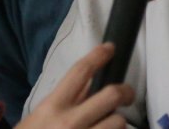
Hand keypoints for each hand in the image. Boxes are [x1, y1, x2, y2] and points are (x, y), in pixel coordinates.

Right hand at [16, 43, 134, 128]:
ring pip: (118, 122)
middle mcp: (69, 123)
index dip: (98, 56)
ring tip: (111, 124)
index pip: (80, 72)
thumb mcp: (42, 115)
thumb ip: (67, 99)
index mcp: (53, 107)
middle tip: (127, 94)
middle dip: (125, 91)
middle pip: (111, 95)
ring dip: (117, 122)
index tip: (110, 48)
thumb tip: (91, 80)